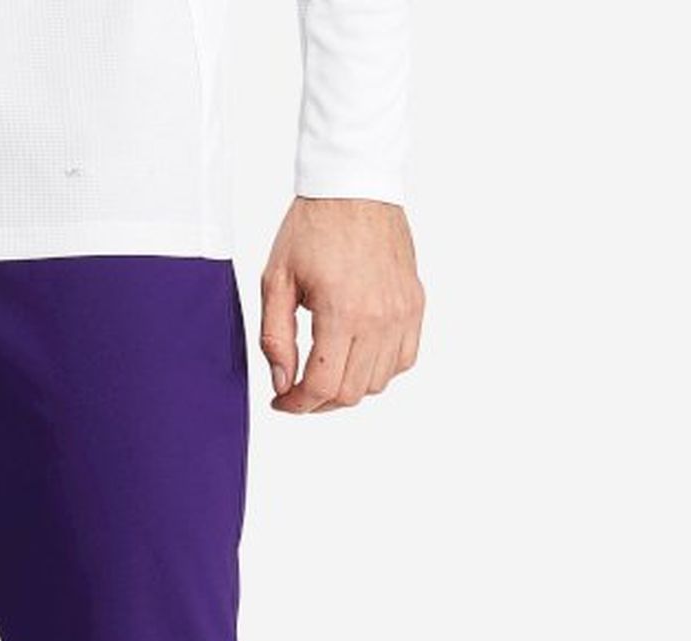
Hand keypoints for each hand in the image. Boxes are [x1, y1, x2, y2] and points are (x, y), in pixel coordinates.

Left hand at [260, 199, 423, 412]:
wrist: (354, 185)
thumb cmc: (314, 226)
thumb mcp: (276, 281)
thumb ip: (275, 338)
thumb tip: (282, 383)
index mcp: (341, 311)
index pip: (322, 386)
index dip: (297, 405)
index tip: (283, 402)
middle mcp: (379, 317)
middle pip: (350, 393)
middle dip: (319, 401)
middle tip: (299, 389)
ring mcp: (402, 312)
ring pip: (377, 383)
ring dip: (348, 387)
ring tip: (326, 371)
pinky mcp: (414, 304)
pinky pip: (404, 359)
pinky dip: (379, 369)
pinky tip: (357, 357)